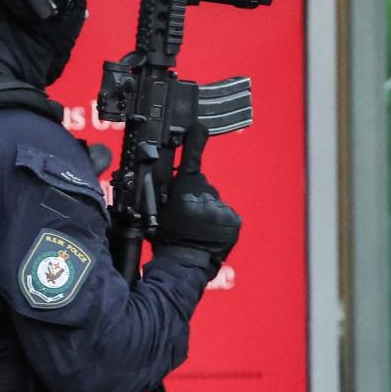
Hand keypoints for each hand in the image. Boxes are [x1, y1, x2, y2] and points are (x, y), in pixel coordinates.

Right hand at [153, 123, 241, 268]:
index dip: (195, 143)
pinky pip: (225, 213)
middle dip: (195, 195)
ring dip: (207, 209)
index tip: (199, 128)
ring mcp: (222, 210)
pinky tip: (209, 231)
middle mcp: (205, 198)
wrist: (185, 264)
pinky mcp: (234, 220)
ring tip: (196, 226)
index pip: (189, 163)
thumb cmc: (166, 238)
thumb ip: (164, 189)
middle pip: (201, 185)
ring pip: (213, 200)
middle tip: (185, 215)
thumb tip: (169, 172)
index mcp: (184, 194)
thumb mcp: (156, 210)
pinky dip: (219, 219)